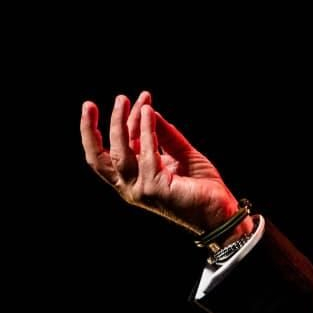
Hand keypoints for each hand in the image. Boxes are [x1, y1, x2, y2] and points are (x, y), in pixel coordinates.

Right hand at [78, 91, 248, 235]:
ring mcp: (140, 189)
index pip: (111, 152)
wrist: (221, 212)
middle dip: (92, 129)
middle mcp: (131, 187)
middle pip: (100, 157)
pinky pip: (146, 154)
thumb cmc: (201, 186)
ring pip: (119, 153)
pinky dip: (146, 131)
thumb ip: (165, 135)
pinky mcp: (154, 189)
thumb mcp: (181, 154)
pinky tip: (149, 112)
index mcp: (134, 179)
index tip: (127, 100)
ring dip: (120, 124)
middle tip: (103, 101)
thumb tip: (149, 110)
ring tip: (124, 100)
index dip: (117, 124)